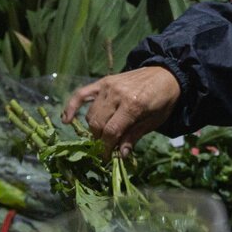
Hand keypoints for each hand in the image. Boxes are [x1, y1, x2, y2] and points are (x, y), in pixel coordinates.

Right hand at [62, 66, 180, 154]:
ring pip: (91, 114)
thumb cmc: (162, 100)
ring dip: (94, 128)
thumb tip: (120, 155)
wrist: (165, 74)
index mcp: (133, 105)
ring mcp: (108, 86)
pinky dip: (71, 107)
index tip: (107, 157)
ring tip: (102, 134)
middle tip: (106, 147)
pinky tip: (66, 120)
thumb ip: (134, 136)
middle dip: (100, 140)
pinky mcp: (103, 82)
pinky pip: (81, 94)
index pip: (112, 131)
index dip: (107, 148)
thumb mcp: (154, 121)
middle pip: (98, 124)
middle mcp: (118, 94)